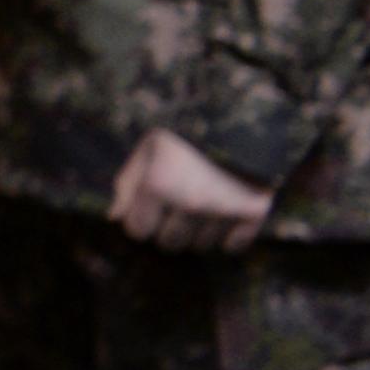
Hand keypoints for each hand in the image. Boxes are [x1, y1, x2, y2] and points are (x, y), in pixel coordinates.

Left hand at [110, 125, 271, 250]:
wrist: (245, 122)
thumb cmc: (186, 134)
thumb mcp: (149, 147)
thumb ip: (128, 182)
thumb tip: (115, 217)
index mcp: (158, 185)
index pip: (138, 231)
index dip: (141, 219)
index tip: (151, 205)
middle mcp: (190, 203)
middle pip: (170, 243)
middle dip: (169, 228)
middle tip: (179, 204)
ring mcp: (223, 211)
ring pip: (201, 246)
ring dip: (199, 232)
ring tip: (204, 202)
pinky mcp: (253, 214)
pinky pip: (232, 247)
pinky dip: (229, 237)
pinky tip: (226, 214)